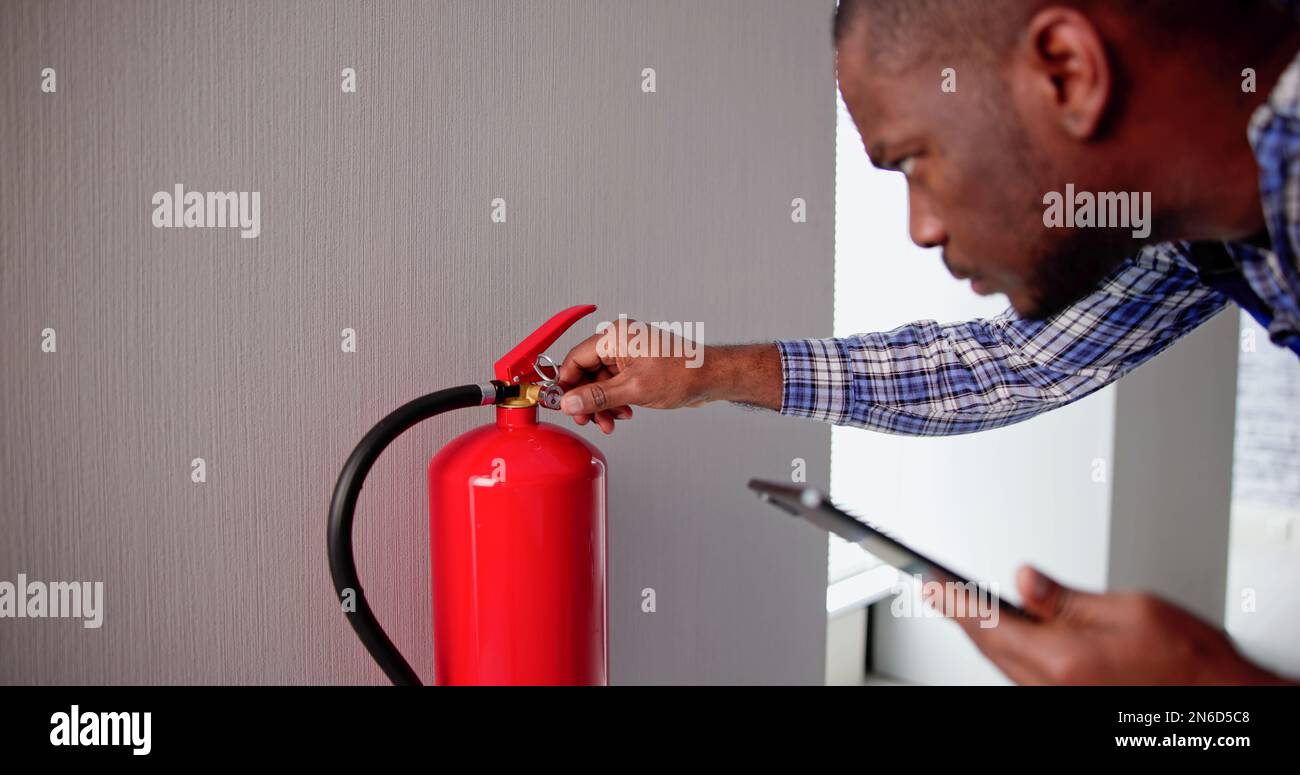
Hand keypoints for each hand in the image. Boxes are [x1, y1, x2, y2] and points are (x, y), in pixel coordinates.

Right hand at [555, 317, 711, 433]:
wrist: (712, 378)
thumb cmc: (683, 373)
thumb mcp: (634, 389)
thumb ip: (598, 396)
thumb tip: (570, 402)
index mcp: (615, 337)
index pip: (575, 359)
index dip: (566, 384)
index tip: (562, 404)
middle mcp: (619, 343)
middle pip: (586, 372)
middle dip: (587, 399)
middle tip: (587, 419)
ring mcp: (629, 356)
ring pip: (600, 383)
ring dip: (602, 405)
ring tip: (610, 422)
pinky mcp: (637, 368)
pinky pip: (615, 386)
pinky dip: (615, 402)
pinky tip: (624, 413)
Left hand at [940, 565, 1289, 684]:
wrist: (1226, 702)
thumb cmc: (1190, 662)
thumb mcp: (1130, 609)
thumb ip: (1067, 598)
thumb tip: (1024, 579)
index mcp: (1063, 660)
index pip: (990, 624)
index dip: (956, 601)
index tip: (931, 583)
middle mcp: (1054, 688)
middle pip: (990, 647)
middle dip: (961, 616)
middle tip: (935, 590)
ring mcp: (1060, 701)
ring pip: (1004, 664)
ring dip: (982, 635)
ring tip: (962, 606)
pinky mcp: (1071, 704)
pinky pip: (1025, 676)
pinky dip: (1007, 652)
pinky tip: (1005, 636)